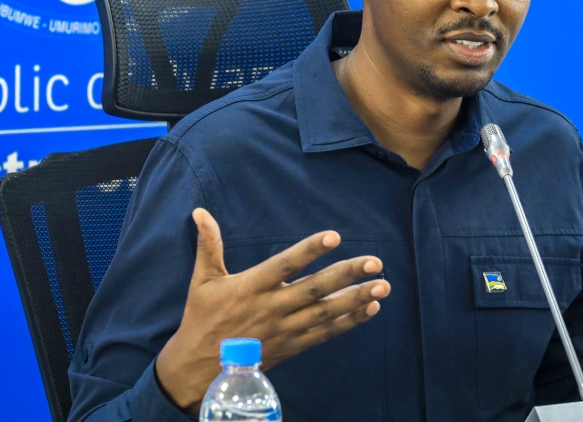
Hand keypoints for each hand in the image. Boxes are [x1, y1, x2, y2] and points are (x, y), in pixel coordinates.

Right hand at [155, 208, 391, 412]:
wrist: (199, 370)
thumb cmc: (202, 320)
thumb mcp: (202, 281)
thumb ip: (208, 245)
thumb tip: (200, 212)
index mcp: (251, 287)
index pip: (285, 265)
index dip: (309, 251)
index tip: (333, 237)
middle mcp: (272, 308)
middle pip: (315, 289)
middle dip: (347, 275)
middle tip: (375, 262)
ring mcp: (285, 329)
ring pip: (326, 312)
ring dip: (357, 298)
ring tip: (383, 285)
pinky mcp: (293, 346)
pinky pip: (325, 333)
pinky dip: (349, 322)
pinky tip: (370, 308)